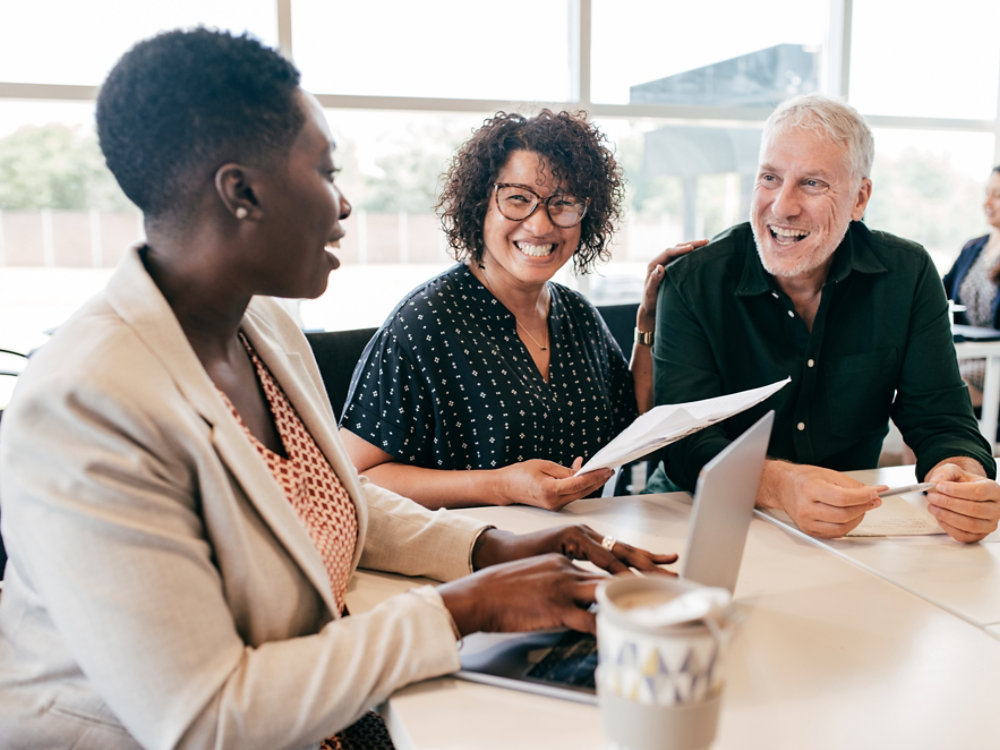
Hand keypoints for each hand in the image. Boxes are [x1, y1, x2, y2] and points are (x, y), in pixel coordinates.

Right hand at [445, 526, 678, 635]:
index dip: (634, 564)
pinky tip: (621, 631)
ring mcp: (564, 587)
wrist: (481, 594)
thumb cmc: (506, 588)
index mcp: (566, 556)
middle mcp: (569, 568)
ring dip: (631, 600)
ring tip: (654, 606)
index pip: (607, 559)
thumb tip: (585, 594)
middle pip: (615, 571)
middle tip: (671, 580)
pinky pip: (589, 619)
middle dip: (645, 578)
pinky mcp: (557, 608)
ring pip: (607, 592)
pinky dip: (607, 626)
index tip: (657, 566)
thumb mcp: (540, 574)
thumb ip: (564, 579)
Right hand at [494, 458, 612, 509]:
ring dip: (591, 482)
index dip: (595, 476)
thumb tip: (582, 472)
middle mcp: (554, 502)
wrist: (505, 487)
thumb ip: (564, 471)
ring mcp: (555, 506)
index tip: (606, 469)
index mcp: (550, 491)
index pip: (579, 484)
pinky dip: (580, 485)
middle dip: (598, 480)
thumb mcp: (544, 466)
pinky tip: (583, 473)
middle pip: (583, 491)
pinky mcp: (555, 505)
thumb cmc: (520, 474)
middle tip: (609, 469)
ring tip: (601, 471)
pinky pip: (572, 494)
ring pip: (579, 494)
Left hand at [637, 240, 707, 330]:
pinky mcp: (675, 269)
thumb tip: (660, 267)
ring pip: (682, 252)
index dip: (680, 249)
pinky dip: (693, 255)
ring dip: (694, 247)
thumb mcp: (651, 292)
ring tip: (707, 244)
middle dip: (691, 244)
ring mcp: (668, 265)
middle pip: (677, 248)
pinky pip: (684, 259)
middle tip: (706, 242)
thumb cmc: (650, 301)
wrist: (652, 307)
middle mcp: (661, 262)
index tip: (691, 248)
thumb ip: (654, 280)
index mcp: (654, 265)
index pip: (668, 252)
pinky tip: (703, 254)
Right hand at [757, 460, 880, 537]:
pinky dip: (847, 526)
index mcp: (810, 489)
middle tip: (872, 500)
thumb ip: (853, 485)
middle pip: (844, 515)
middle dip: (863, 508)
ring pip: (842, 528)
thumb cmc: (804, 479)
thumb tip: (874, 493)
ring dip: (858, 519)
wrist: (783, 487)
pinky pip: (835, 534)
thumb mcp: (829, 474)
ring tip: (861, 508)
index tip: (874, 494)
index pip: (843, 498)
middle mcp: (806, 508)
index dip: (863, 497)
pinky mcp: (809, 531)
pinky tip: (849, 517)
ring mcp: (806, 522)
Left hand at [924, 462, 999, 542]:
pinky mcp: (978, 535)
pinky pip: (963, 535)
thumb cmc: (960, 483)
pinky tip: (939, 517)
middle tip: (932, 497)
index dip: (956, 491)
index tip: (939, 487)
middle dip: (948, 503)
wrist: (962, 493)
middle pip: (974, 509)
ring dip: (946, 516)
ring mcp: (989, 524)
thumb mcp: (953, 471)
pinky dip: (948, 527)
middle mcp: (996, 508)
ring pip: (970, 524)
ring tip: (932, 507)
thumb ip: (945, 474)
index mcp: (993, 490)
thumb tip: (935, 483)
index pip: (978, 492)